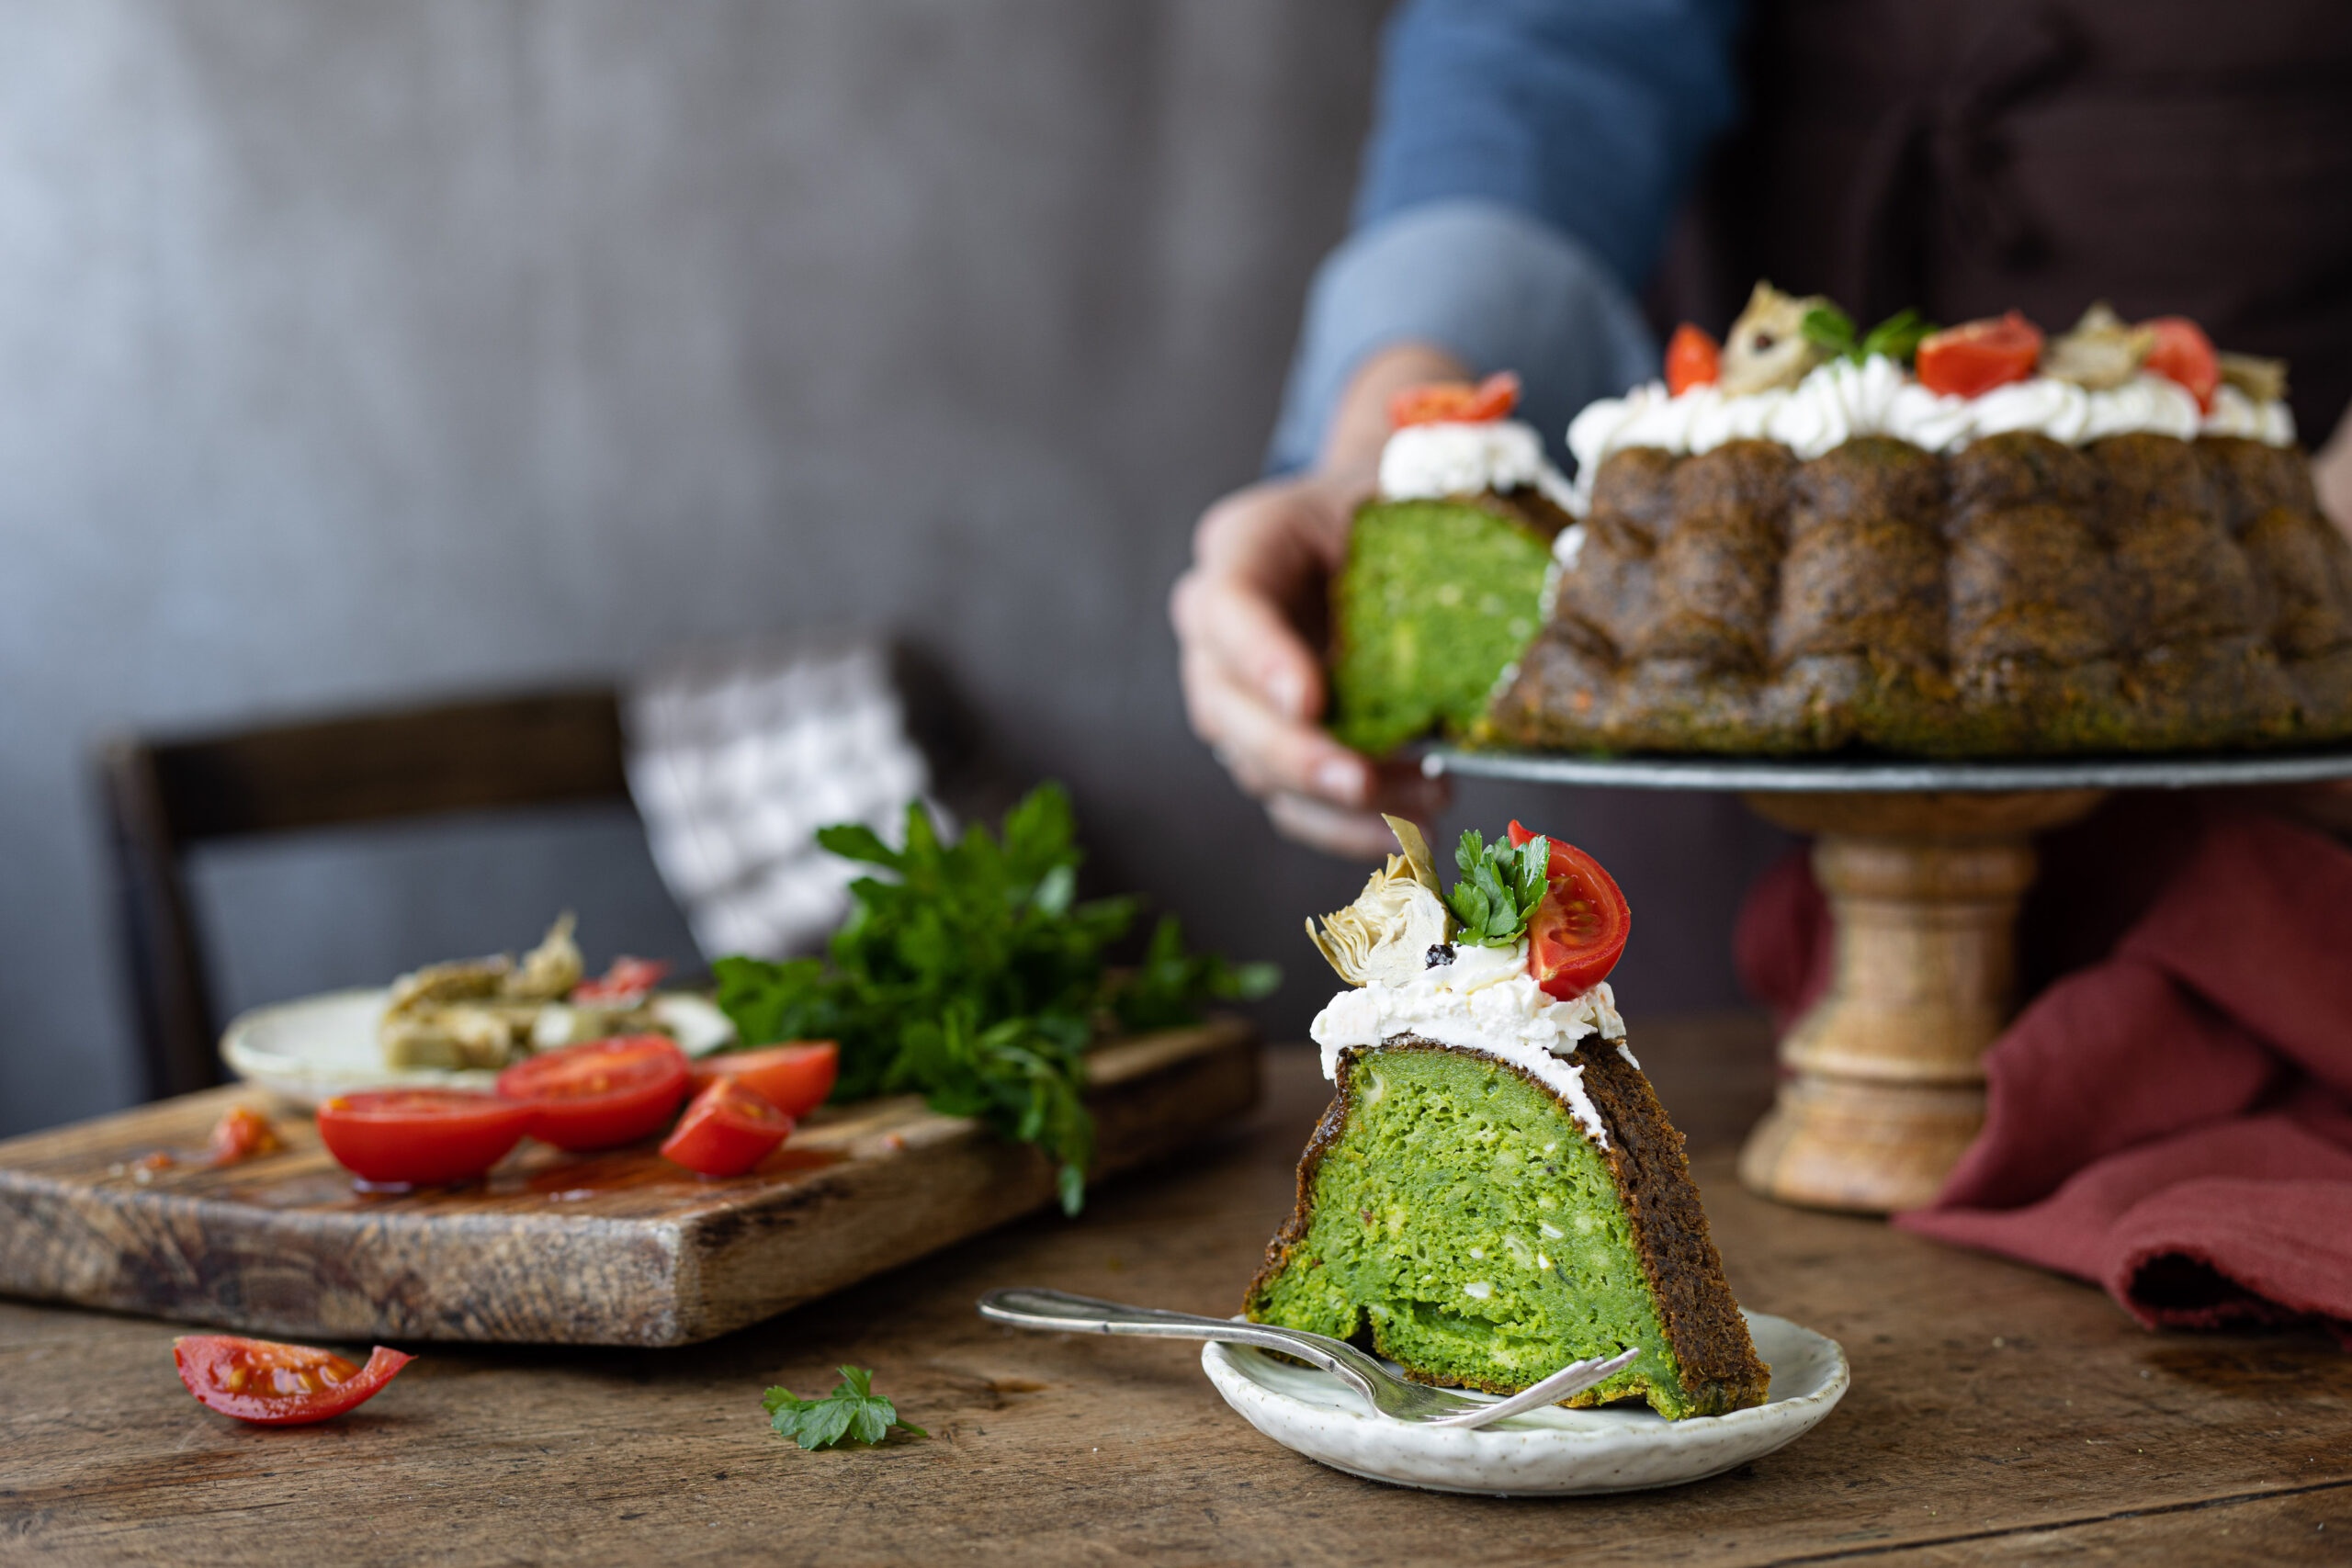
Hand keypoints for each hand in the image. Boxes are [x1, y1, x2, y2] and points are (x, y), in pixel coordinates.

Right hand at [1172, 470, 1447, 857]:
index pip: (1230, 605)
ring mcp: (1233, 692)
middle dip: (1293, 754)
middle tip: (1359, 782)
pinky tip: (1405, 831)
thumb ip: (1431, 525)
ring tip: (1426, 802)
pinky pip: (1289, 800)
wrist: (1373, 532)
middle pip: (1226, 705)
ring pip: (1256, 765)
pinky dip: (1344, 826)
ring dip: (1336, 801)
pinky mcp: (1267, 742)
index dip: (1261, 658)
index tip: (1310, 700)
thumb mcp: (1406, 489)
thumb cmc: (1394, 507)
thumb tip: (1539, 578)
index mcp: (1244, 545)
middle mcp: (1216, 625)